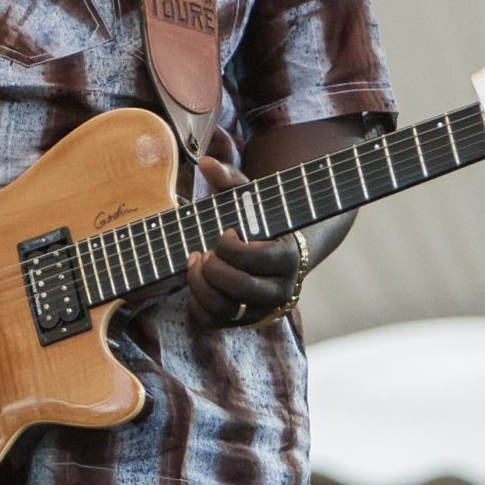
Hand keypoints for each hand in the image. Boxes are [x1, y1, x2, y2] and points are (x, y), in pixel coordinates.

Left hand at [184, 155, 304, 328]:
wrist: (281, 251)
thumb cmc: (262, 219)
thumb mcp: (251, 197)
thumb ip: (231, 179)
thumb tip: (205, 162)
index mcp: (289, 258)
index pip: (256, 259)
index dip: (231, 247)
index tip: (225, 233)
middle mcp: (281, 291)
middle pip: (239, 287)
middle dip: (212, 267)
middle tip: (205, 250)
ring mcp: (262, 311)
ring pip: (224, 310)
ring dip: (200, 285)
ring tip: (195, 262)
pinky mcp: (244, 322)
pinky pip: (212, 321)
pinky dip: (196, 302)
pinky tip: (196, 279)